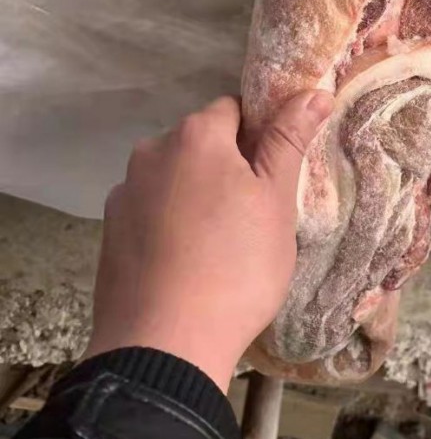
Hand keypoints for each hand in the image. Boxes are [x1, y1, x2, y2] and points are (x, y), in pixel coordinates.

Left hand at [85, 91, 333, 389]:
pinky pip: (151, 212)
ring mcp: (124, 194)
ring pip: (175, 179)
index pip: (235, 109)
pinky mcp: (109, 233)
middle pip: (201, 144)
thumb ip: (290, 140)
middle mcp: (151, 152)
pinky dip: (170, 225)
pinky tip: (187, 263)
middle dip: (227, 166)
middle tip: (255, 215)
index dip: (260, 136)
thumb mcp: (276, 201)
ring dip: (196, 195)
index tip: (275, 176)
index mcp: (195, 135)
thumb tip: (314, 90)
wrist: (163, 347)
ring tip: (220, 246)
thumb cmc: (236, 266)